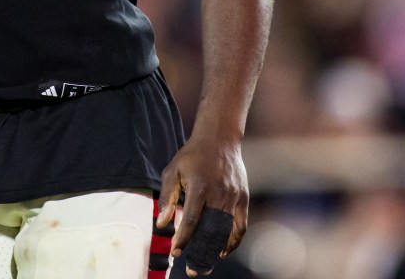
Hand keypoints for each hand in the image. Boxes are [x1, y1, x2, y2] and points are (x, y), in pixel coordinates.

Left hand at [156, 130, 248, 275]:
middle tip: (193, 271)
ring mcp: (233, 197)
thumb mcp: (173, 171)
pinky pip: (241, 225)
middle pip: (211, 230)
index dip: (183, 239)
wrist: (220, 138)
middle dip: (201, 252)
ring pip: (226, 231)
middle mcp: (219, 194)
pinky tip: (222, 250)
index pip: (192, 220)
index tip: (176, 253)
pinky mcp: (243, 198)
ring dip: (216, 250)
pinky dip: (233, 241)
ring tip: (206, 264)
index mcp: (199, 187)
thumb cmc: (192, 155)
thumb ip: (167, 198)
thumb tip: (161, 224)